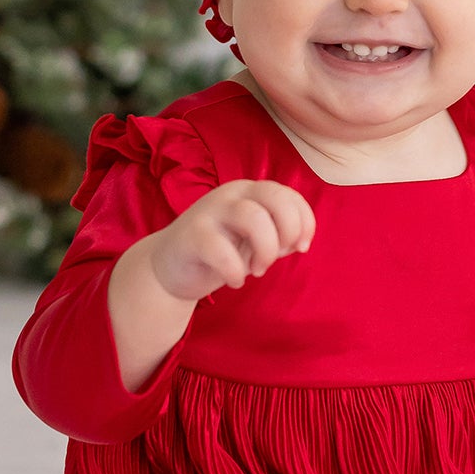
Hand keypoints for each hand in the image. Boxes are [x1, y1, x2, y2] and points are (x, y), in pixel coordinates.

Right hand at [146, 179, 315, 303]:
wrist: (169, 268)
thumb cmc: (220, 252)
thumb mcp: (255, 241)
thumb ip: (279, 235)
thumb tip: (299, 241)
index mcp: (251, 192)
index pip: (289, 195)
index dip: (305, 222)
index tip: (301, 248)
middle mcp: (232, 194)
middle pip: (275, 197)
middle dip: (288, 231)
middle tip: (278, 257)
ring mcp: (210, 211)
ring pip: (254, 218)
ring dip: (265, 250)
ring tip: (258, 271)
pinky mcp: (191, 234)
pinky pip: (222, 249)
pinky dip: (235, 271)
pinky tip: (234, 281)